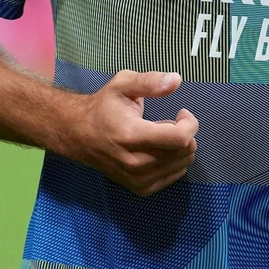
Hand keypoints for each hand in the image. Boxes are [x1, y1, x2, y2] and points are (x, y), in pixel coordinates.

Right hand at [63, 69, 197, 195]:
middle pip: (184, 152)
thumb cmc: (103, 107)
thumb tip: (176, 80)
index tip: (182, 113)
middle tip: (169, 123)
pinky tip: (160, 150)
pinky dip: (175, 162)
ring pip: (182, 165)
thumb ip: (150, 81)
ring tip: (161, 136)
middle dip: (186, 133)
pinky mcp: (139, 188)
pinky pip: (174, 176)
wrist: (79, 134)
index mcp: (132, 135)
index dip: (190, 123)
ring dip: (180, 147)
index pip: (179, 138)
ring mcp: (137, 178)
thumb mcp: (123, 83)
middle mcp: (135, 162)